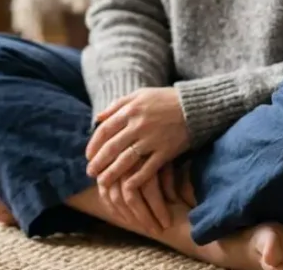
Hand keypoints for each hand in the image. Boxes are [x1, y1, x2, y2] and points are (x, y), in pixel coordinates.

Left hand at [85, 88, 190, 229]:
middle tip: (90, 173)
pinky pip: (148, 168)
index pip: (105, 130)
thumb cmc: (165, 99)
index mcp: (130, 110)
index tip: (88, 156)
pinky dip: (136, 179)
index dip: (94, 145)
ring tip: (102, 183)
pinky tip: (127, 187)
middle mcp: (138, 125)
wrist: (195, 107)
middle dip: (98, 162)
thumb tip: (98, 118)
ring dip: (112, 173)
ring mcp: (152, 139)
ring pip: (126, 160)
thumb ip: (117, 105)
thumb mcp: (139, 94)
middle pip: (112, 147)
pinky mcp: (166, 151)